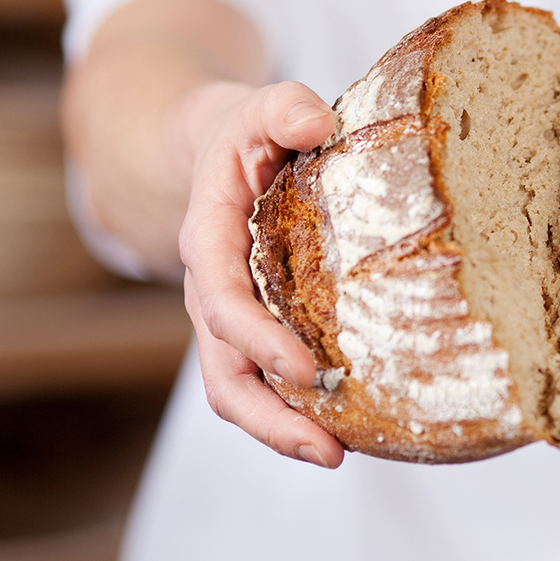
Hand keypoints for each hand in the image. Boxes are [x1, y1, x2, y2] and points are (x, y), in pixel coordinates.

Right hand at [176, 79, 345, 468]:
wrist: (222, 149)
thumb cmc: (249, 130)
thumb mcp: (263, 105)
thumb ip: (286, 107)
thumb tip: (317, 123)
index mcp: (210, 238)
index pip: (225, 302)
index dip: (261, 341)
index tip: (310, 371)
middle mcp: (213, 289)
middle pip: (224, 372)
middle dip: (269, 419)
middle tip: (329, 451)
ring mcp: (231, 316)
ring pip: (239, 389)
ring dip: (282, 429)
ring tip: (340, 455)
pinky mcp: (257, 327)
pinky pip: (266, 379)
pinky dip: (298, 408)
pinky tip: (350, 424)